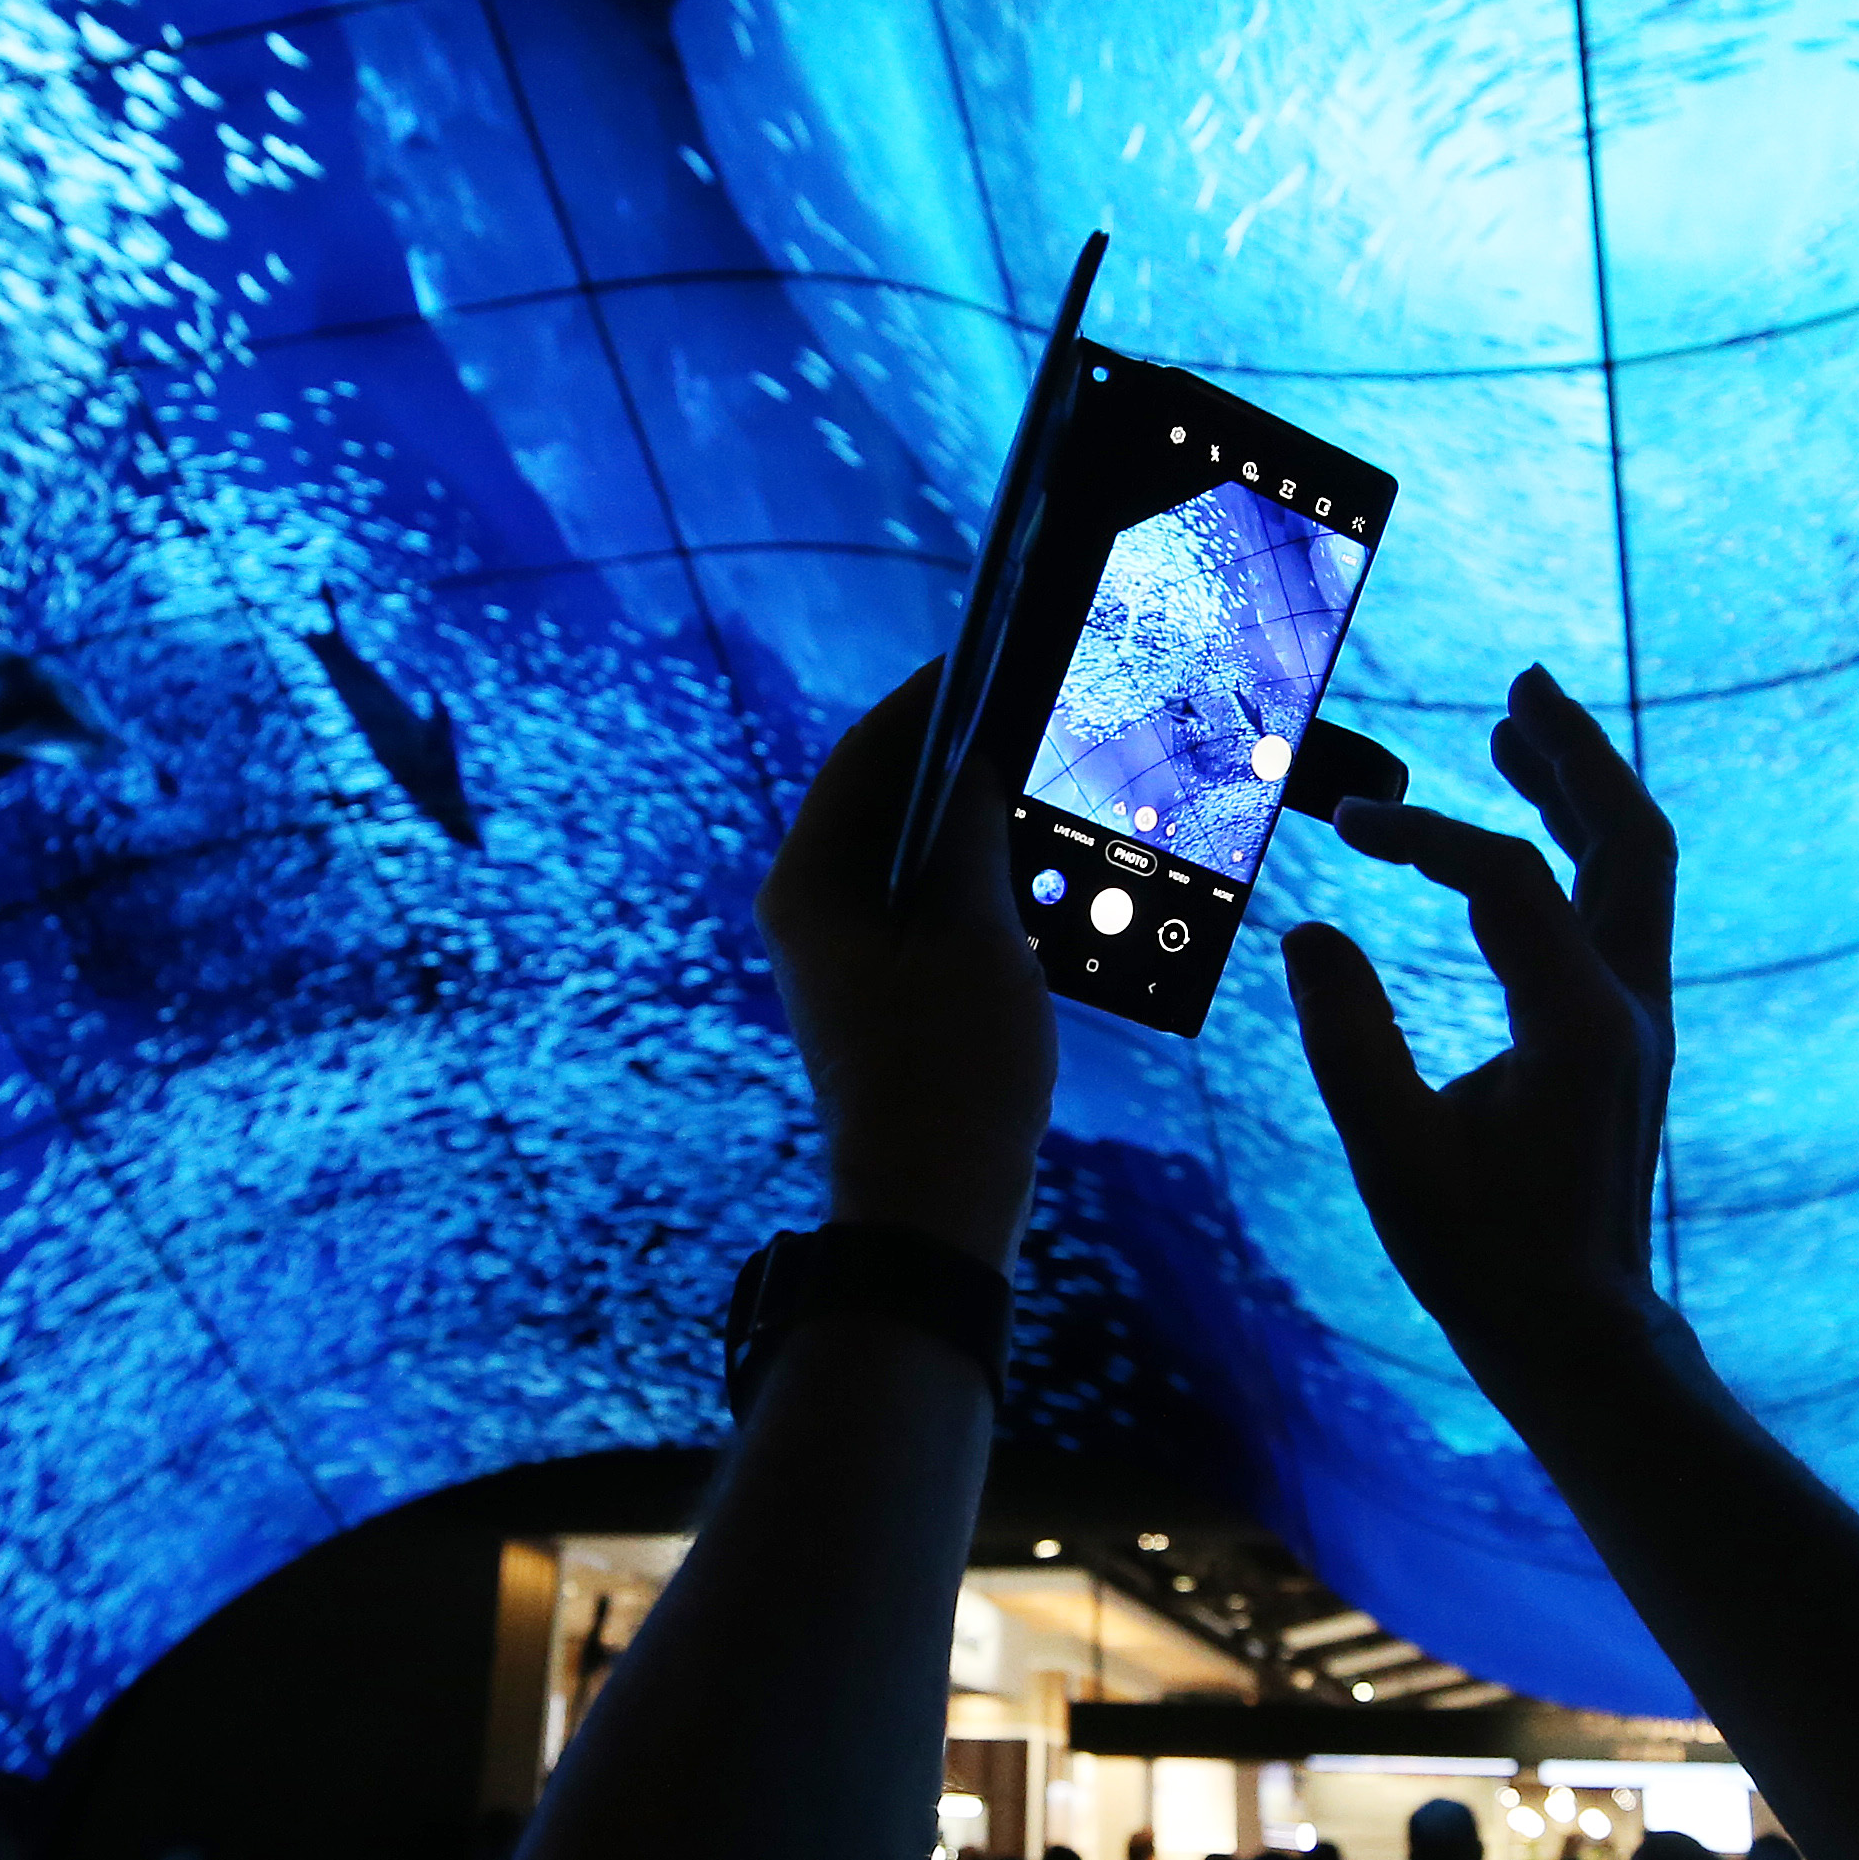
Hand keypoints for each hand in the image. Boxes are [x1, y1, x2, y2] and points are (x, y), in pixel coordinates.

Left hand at [760, 669, 1057, 1266]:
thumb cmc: (949, 1069)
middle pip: (886, 800)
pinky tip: (1044, 871)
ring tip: (1049, 783)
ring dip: (976, 819)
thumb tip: (971, 758)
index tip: (992, 656)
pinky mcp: (881, 990)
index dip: (930, 699)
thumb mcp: (974, 932)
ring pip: (912, 853)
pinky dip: (980, 878)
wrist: (933, 1203)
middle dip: (958, 757)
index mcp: (809, 885)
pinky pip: (929, 904)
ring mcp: (843, 954)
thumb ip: (969, 832)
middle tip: (1034, 714)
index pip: (866, 754)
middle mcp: (810, 911)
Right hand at [1284, 665, 1675, 1398]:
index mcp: (1581, 1025)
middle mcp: (1631, 1006)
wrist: (1579, 1332)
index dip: (1423, 837)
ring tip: (1519, 726)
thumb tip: (1308, 936)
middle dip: (1575, 754)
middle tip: (1519, 683)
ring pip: (1636, 868)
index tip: (1349, 828)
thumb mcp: (1394, 1157)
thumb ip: (1349, 1041)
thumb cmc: (1484, 1258)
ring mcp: (1641, 1019)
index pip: (1505, 879)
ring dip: (1585, 792)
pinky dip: (1580, 849)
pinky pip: (1619, 908)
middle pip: (1630, 836)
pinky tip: (1530, 838)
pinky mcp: (1629, 1036)